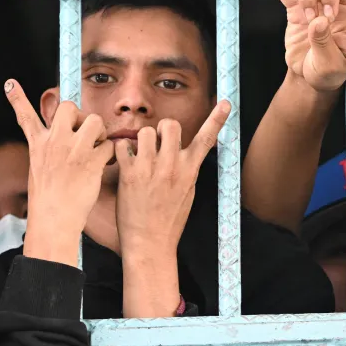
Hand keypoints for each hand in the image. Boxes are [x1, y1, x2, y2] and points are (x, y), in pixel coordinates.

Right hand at [5, 79, 113, 266]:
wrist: (54, 220)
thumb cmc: (48, 199)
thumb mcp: (39, 169)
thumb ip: (50, 149)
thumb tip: (63, 138)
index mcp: (39, 144)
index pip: (25, 116)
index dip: (18, 98)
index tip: (11, 83)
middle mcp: (55, 142)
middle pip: (70, 107)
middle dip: (80, 116)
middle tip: (83, 134)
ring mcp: (74, 150)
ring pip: (95, 121)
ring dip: (99, 133)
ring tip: (95, 149)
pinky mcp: (92, 161)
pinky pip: (109, 144)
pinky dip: (109, 154)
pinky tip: (102, 165)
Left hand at [114, 103, 231, 259]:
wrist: (150, 243)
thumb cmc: (169, 219)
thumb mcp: (188, 193)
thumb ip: (186, 169)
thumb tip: (186, 152)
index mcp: (189, 170)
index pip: (206, 139)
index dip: (217, 119)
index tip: (224, 103)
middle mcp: (171, 166)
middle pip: (170, 124)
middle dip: (163, 129)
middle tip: (157, 144)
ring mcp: (150, 168)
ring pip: (145, 131)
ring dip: (141, 140)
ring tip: (139, 157)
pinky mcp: (129, 173)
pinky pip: (123, 145)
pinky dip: (121, 150)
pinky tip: (124, 163)